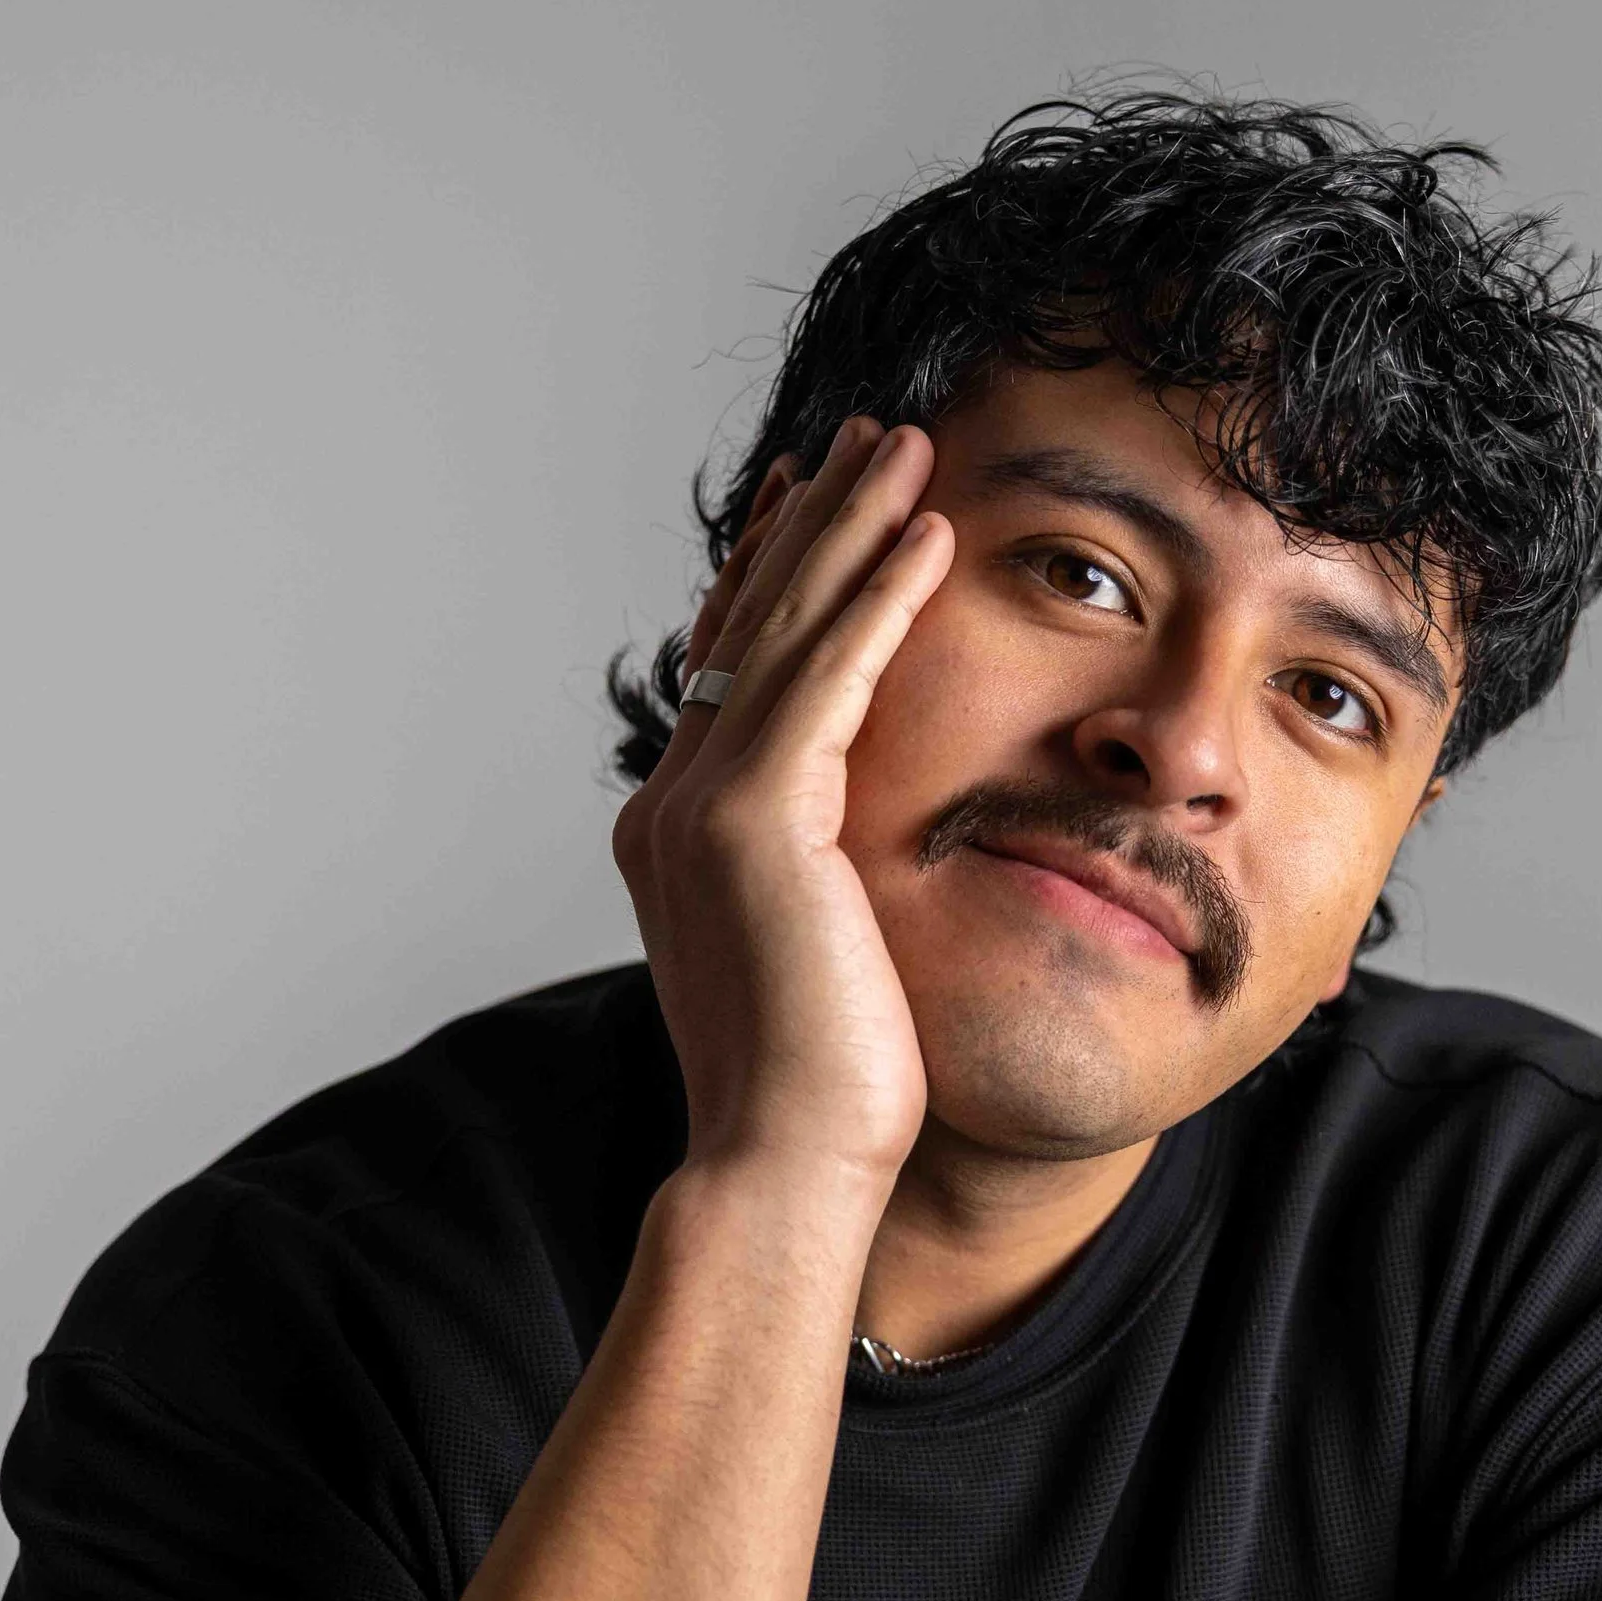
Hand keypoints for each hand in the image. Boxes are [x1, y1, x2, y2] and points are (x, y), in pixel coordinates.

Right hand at [612, 417, 953, 1192]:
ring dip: (850, 526)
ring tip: (905, 445)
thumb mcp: (813, 952)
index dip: (776, 576)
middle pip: (750, 625)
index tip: (820, 502)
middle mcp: (674, 801)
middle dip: (813, 522)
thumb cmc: (820, 1086)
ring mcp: (705, 806)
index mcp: (680, 831)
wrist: (782, 1164)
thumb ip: (813, 874)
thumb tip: (852, 846)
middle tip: (867, 437)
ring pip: (784, 630)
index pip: (732, 672)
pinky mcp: (757, 820)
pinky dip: (878, 598)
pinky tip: (927, 536)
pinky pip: (831, 677)